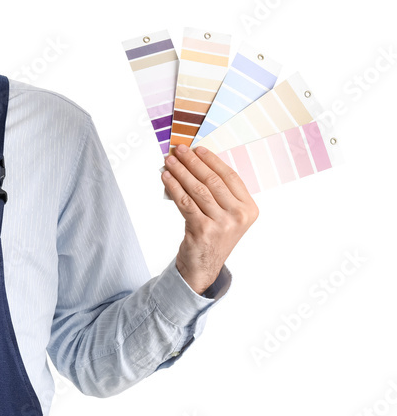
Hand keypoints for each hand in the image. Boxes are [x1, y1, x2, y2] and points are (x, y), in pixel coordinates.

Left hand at [161, 144, 258, 294]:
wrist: (203, 266)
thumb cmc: (213, 236)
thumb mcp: (225, 214)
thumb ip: (219, 192)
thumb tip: (195, 162)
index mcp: (249, 209)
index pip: (230, 176)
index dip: (212, 161)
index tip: (198, 149)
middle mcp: (238, 216)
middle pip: (213, 181)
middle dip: (193, 162)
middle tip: (179, 150)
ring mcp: (222, 223)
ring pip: (197, 189)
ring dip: (181, 172)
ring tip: (170, 161)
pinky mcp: (203, 229)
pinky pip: (185, 202)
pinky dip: (174, 187)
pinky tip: (166, 177)